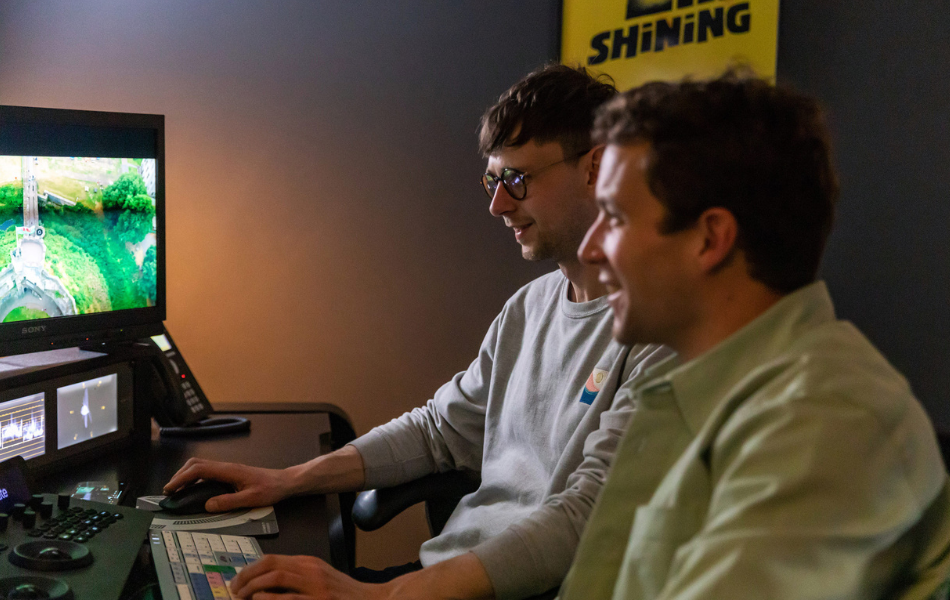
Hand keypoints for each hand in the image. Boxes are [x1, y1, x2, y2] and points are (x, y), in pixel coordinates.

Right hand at [163, 458, 294, 512]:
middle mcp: (226, 467)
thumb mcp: (251, 499)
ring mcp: (228, 469)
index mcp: (229, 470)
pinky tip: (193, 489)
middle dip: (180, 475)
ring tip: (177, 490)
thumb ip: (229, 502)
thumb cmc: (271, 488)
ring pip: (201, 466)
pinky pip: (208, 472)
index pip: (199, 469)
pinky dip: (195, 478)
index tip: (170, 489)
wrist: (284, 482)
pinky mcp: (230, 473)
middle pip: (196, 464)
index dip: (182, 478)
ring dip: (186, 476)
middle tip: (169, 491)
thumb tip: (207, 505)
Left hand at [229, 554, 384, 599]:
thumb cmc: (344, 594)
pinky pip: (289, 598)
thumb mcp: (320, 577)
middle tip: (236, 590)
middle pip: (270, 565)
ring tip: (244, 598)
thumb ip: (298, 574)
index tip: (239, 581)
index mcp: (309, 563)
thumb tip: (267, 580)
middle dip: (247, 577)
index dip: (250, 569)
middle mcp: (311, 571)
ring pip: (276, 578)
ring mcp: (315, 587)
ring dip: (254, 588)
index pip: (272, 559)